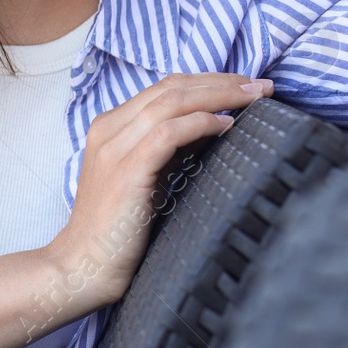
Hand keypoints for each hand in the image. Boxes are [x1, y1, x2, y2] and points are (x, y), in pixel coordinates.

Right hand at [44, 72, 273, 310]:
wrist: (83, 265)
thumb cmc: (118, 229)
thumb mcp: (146, 178)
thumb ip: (168, 150)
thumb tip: (212, 126)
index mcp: (110, 126)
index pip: (164, 87)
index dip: (209, 81)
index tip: (248, 85)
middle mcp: (108, 128)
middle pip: (171, 87)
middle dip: (222, 82)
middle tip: (263, 85)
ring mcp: (113, 147)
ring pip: (171, 102)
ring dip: (219, 96)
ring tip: (255, 98)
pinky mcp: (125, 170)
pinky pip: (166, 133)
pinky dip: (200, 123)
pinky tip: (226, 125)